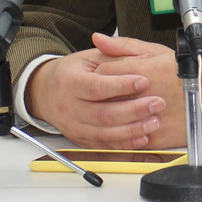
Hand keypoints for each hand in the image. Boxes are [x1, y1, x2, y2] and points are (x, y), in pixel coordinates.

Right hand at [24, 34, 164, 148]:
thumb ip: (113, 54)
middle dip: (134, 110)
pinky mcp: (81, 140)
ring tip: (154, 122)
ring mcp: (75, 127)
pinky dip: (125, 145)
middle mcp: (70, 107)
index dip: (121, 86)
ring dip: (132, 130)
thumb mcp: (88, 57)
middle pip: (103, 114)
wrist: (45, 93)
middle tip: (157, 103)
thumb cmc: (70, 73)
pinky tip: (141, 138)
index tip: (144, 81)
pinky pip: (104, 146)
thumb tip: (138, 56)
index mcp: (70, 82)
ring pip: (105, 134)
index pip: (97, 87)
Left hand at [91, 32, 201, 150]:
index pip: (102, 73)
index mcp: (140, 72)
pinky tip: (128, 124)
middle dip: (103, 95)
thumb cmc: (184, 72)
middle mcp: (142, 96)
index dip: (101, 74)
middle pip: (104, 97)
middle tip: (110, 93)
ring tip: (118, 108)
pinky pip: (126, 138)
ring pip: (112, 120)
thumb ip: (123, 46)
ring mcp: (146, 118)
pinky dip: (124, 132)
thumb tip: (98, 39)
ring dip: (111, 114)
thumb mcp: (155, 51)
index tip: (107, 77)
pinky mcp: (152, 136)